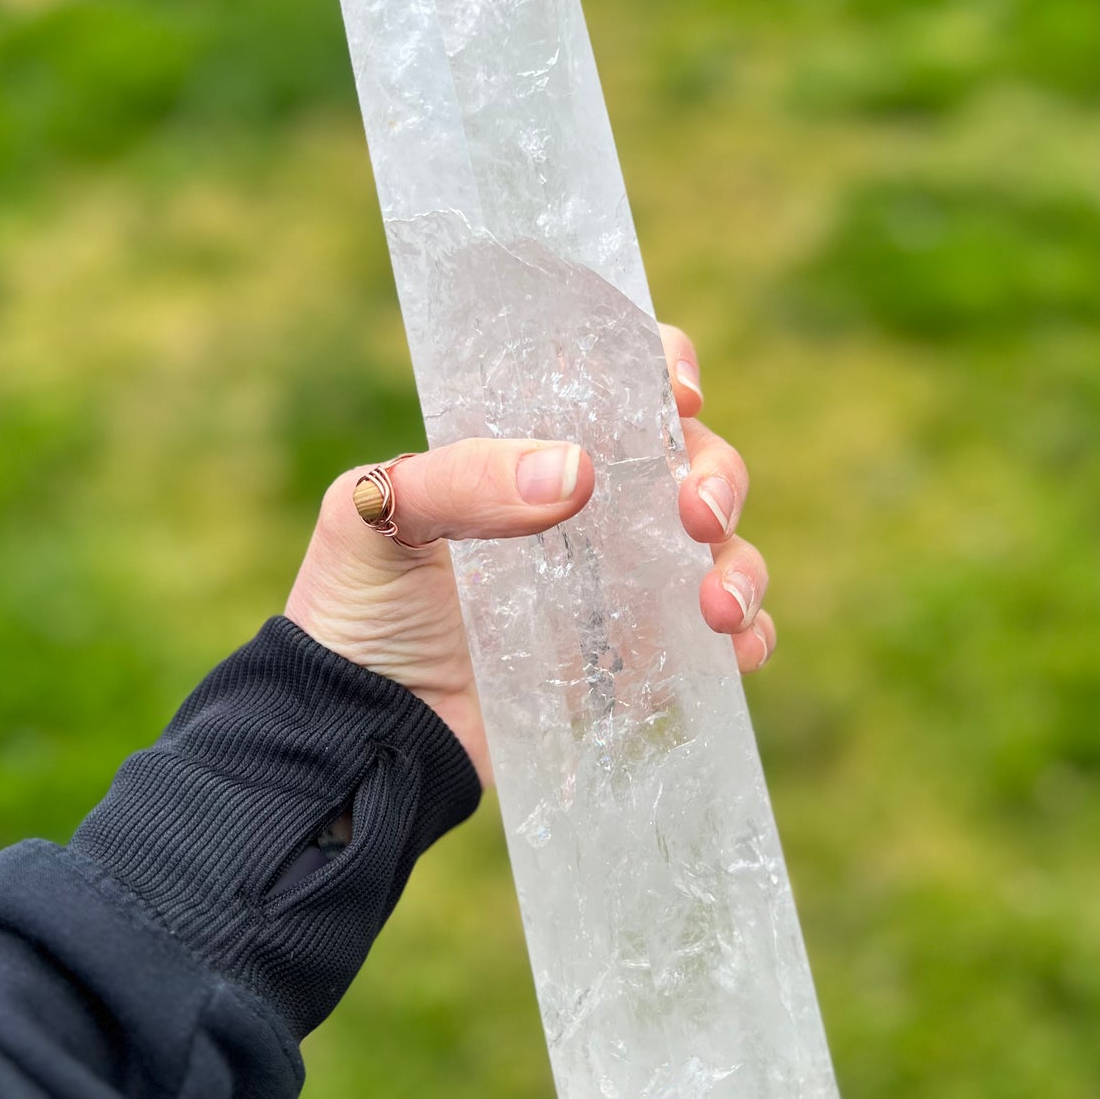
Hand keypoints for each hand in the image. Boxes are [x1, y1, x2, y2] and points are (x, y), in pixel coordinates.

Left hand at [285, 324, 775, 787]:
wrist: (355, 728)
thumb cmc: (354, 604)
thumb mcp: (379, 518)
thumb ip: (461, 481)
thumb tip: (575, 472)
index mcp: (531, 445)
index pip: (617, 380)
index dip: (664, 370)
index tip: (680, 392)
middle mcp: (590, 504)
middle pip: (690, 460)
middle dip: (715, 475)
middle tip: (697, 514)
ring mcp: (619, 580)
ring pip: (719, 546)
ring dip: (739, 563)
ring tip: (717, 605)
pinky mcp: (634, 656)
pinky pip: (715, 638)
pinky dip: (745, 635)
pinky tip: (734, 649)